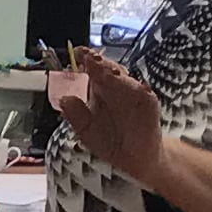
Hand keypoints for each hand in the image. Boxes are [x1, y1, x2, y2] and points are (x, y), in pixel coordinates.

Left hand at [47, 47, 163, 185]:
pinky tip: (130, 86)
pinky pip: (143, 92)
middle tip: (90, 57)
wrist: (134, 158)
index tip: (77, 53)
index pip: (90, 69)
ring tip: (106, 70)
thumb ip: (75, 115)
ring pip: (124, 77)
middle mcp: (115, 87)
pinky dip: (137, 88)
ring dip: (115, 73)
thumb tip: (63, 100)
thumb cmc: (111, 141)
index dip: (84, 59)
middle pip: (106, 68)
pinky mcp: (148, 102)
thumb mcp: (86, 130)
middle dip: (99, 62)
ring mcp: (132, 93)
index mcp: (98, 90)